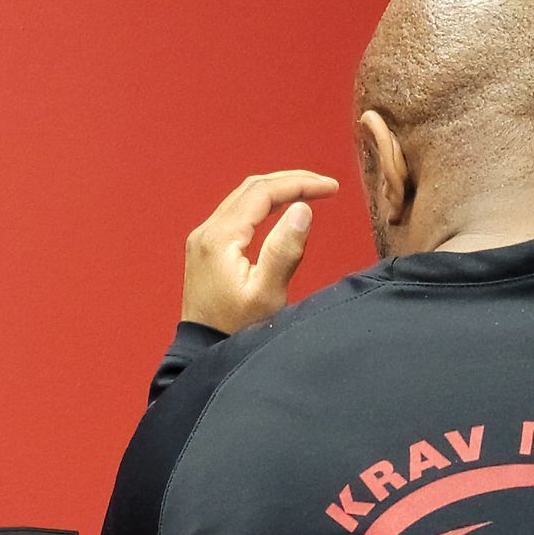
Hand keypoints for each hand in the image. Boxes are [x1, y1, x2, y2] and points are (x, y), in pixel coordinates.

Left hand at [182, 170, 339, 332]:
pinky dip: (263, 205)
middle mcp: (207, 231)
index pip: (263, 192)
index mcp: (220, 237)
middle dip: (291, 181)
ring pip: (243, 198)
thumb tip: (302, 209)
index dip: (300, 184)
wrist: (202, 352)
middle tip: (325, 187)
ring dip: (277, 191)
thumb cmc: (235, 330)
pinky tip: (281, 211)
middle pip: (252, 188)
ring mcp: (203, 239)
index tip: (331, 188)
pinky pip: (236, 213)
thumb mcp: (266, 295)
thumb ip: (284, 251)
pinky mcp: (206, 249)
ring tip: (309, 193)